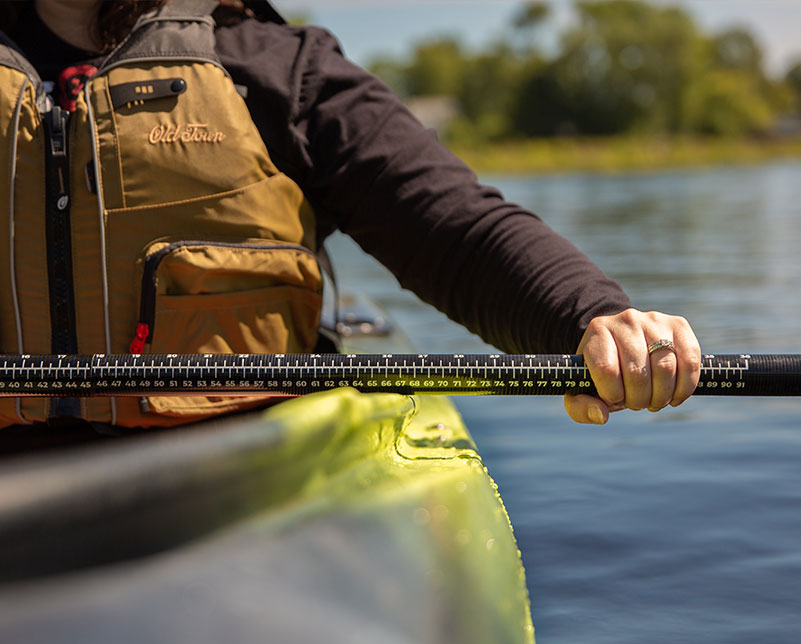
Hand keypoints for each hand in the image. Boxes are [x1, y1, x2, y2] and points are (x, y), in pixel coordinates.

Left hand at [564, 308, 700, 423]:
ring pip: (665, 368)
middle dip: (638, 400)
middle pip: (638, 372)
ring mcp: (654, 320)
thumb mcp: (581, 389)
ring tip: (654, 401)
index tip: (614, 399)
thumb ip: (581, 407)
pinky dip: (685, 387)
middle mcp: (625, 320)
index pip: (606, 369)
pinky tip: (674, 396)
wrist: (621, 341)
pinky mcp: (678, 325)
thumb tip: (602, 415)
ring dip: (662, 396)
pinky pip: (690, 361)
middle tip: (637, 404)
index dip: (612, 394)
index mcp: (597, 332)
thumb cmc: (601, 371)